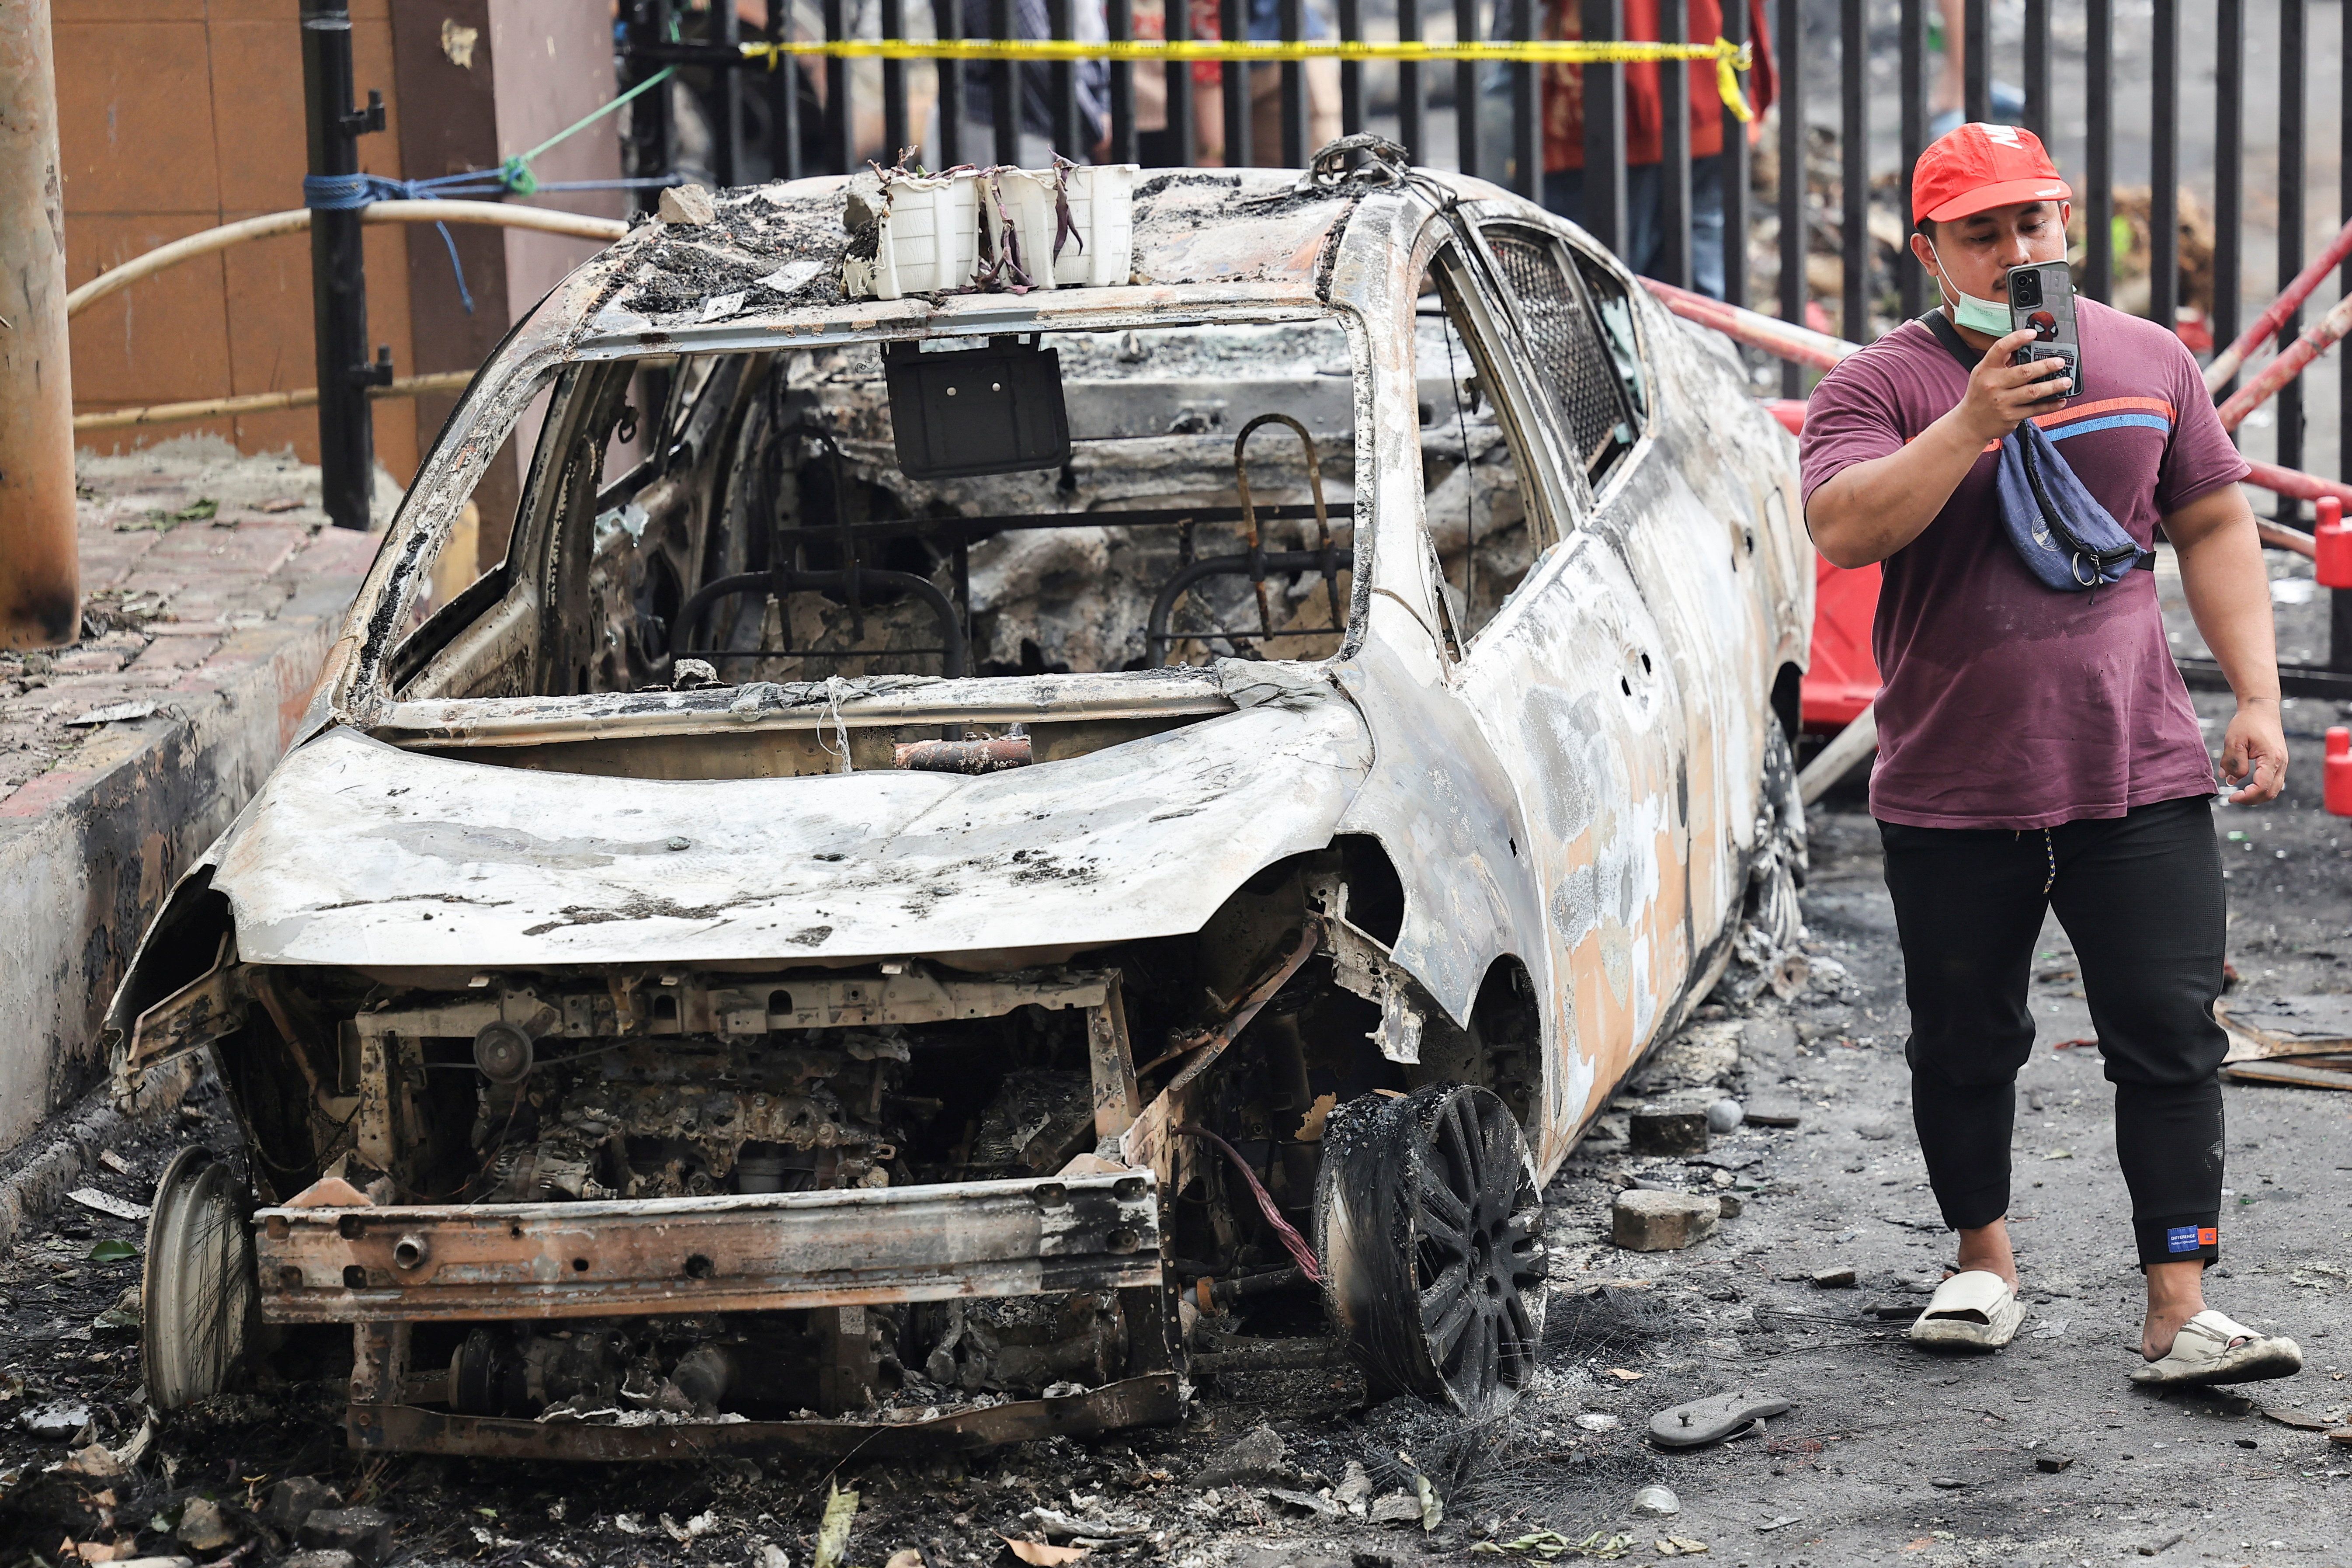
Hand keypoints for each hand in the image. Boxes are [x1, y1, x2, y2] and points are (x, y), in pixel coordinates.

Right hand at [1950, 328, 2072, 446]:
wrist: (1970, 424)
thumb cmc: (1980, 395)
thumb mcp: (1983, 374)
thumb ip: (2002, 361)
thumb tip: (2027, 347)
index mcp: (1985, 370)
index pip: (2000, 348)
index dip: (2017, 339)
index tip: (2033, 333)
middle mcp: (1992, 385)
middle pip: (2025, 372)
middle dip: (2046, 366)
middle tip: (2060, 362)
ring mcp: (2002, 402)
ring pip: (2034, 392)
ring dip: (2053, 386)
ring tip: (2066, 381)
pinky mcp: (2010, 416)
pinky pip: (2035, 410)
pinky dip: (2050, 405)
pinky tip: (2060, 401)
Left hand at [2219, 700, 2286, 803]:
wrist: (2261, 709)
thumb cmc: (2247, 722)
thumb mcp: (2233, 741)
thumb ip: (2233, 762)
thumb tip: (2231, 780)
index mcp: (2271, 758)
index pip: (2261, 787)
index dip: (2246, 796)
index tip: (2230, 797)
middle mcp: (2281, 763)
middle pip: (2270, 793)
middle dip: (2251, 800)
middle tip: (2233, 798)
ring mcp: (2282, 763)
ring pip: (2274, 790)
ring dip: (2256, 796)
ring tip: (2239, 794)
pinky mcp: (2279, 762)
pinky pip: (2273, 782)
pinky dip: (2261, 788)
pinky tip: (2246, 786)